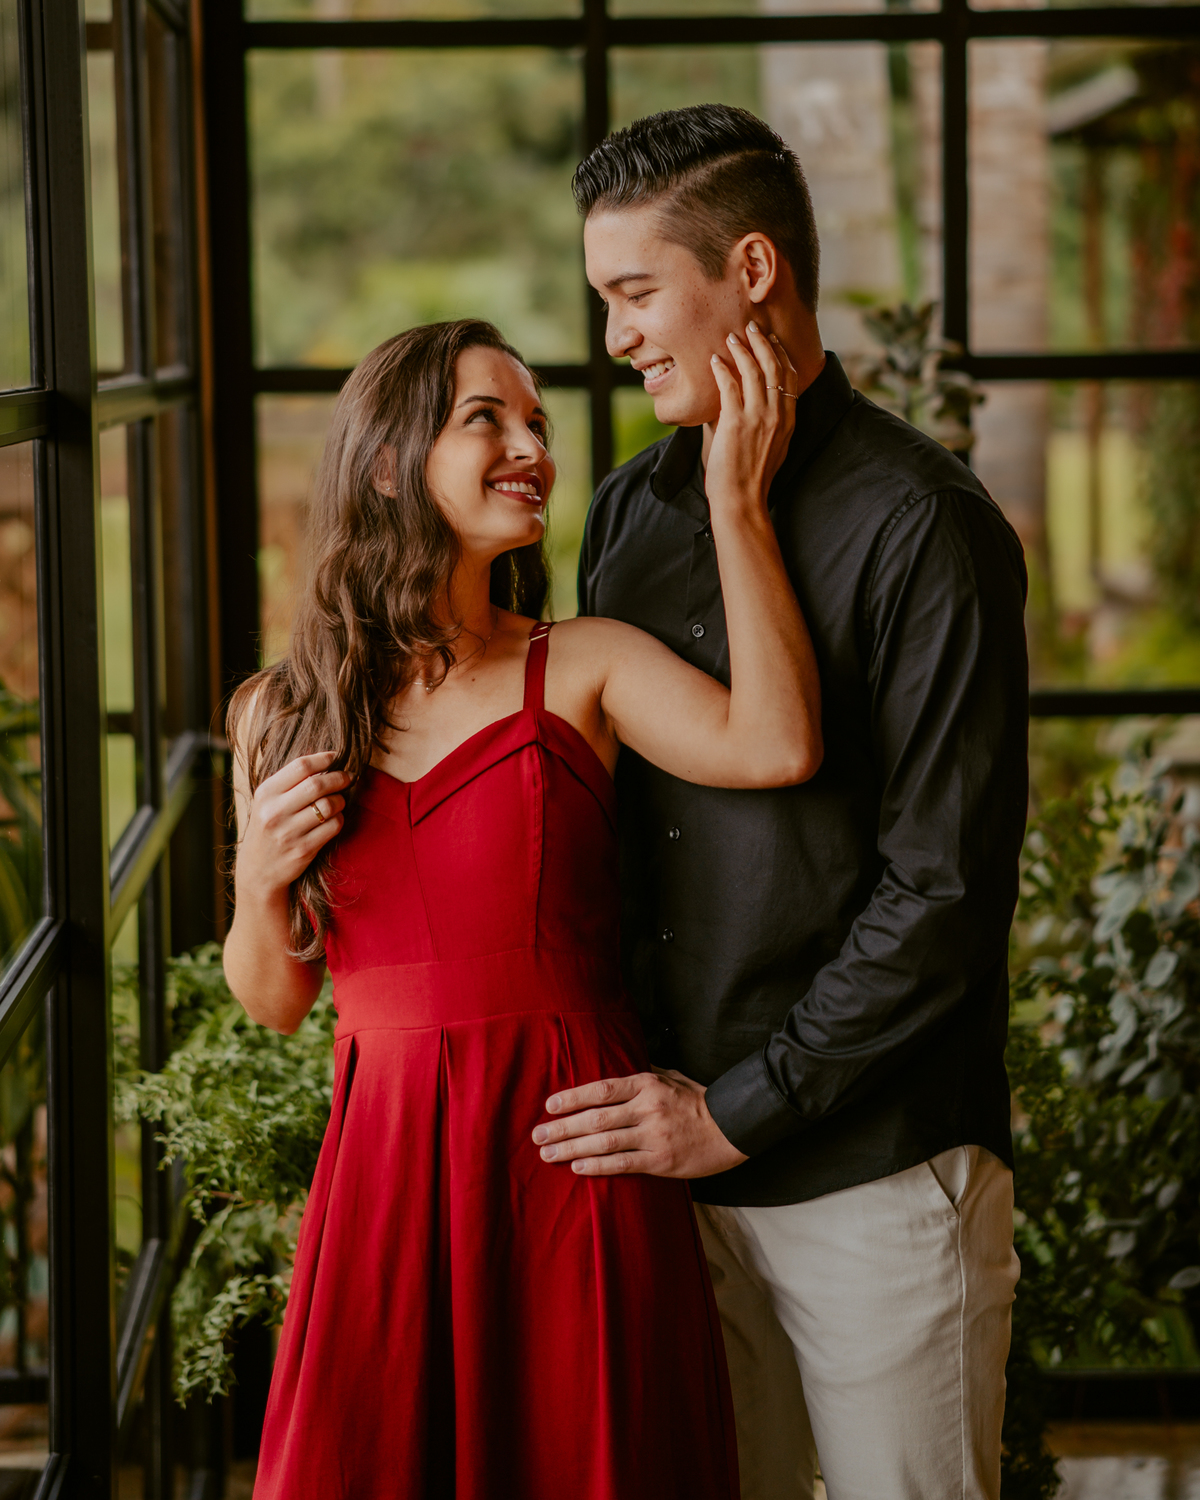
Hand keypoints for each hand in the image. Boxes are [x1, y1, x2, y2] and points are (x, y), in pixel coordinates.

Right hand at [235, 751, 350, 897]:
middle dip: (339, 778)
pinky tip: (335, 819)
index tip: (336, 757)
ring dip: (341, 800)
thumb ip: (289, 781)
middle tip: (348, 778)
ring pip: (329, 805)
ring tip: (339, 801)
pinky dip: (339, 819)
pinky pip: (333, 827)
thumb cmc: (268, 828)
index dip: (324, 758)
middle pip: (317, 784)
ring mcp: (288, 832)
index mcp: (265, 793)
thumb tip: (322, 756)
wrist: (257, 871)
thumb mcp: (267, 802)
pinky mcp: (303, 850)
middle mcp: (274, 812)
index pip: (301, 766)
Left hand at [531, 1067, 749, 1178]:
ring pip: (604, 1142)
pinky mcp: (661, 1160)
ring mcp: (654, 1135)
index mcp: (647, 1084)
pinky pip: (623, 1164)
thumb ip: (642, 1076)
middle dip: (563, 1127)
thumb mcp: (670, 1077)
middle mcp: (647, 1108)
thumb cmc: (697, 1100)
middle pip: (596, 1118)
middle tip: (537, 1135)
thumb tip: (614, 1076)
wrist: (732, 1126)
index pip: (602, 1090)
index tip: (550, 1106)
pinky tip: (577, 1167)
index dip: (573, 1097)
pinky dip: (598, 1166)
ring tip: (548, 1153)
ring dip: (572, 1149)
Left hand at [706, 323, 797, 520]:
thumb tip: (749, 405)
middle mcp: (777, 414)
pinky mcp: (736, 421)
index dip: (780, 354)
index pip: (789, 376)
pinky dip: (722, 369)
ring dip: (742, 350)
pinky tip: (714, 361)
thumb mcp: (772, 447)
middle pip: (775, 366)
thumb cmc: (752, 478)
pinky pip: (730, 386)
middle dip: (763, 343)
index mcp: (789, 419)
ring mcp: (758, 417)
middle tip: (751, 328)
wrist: (742, 499)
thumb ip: (767, 423)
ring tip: (732, 337)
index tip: (771, 340)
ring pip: (754, 371)